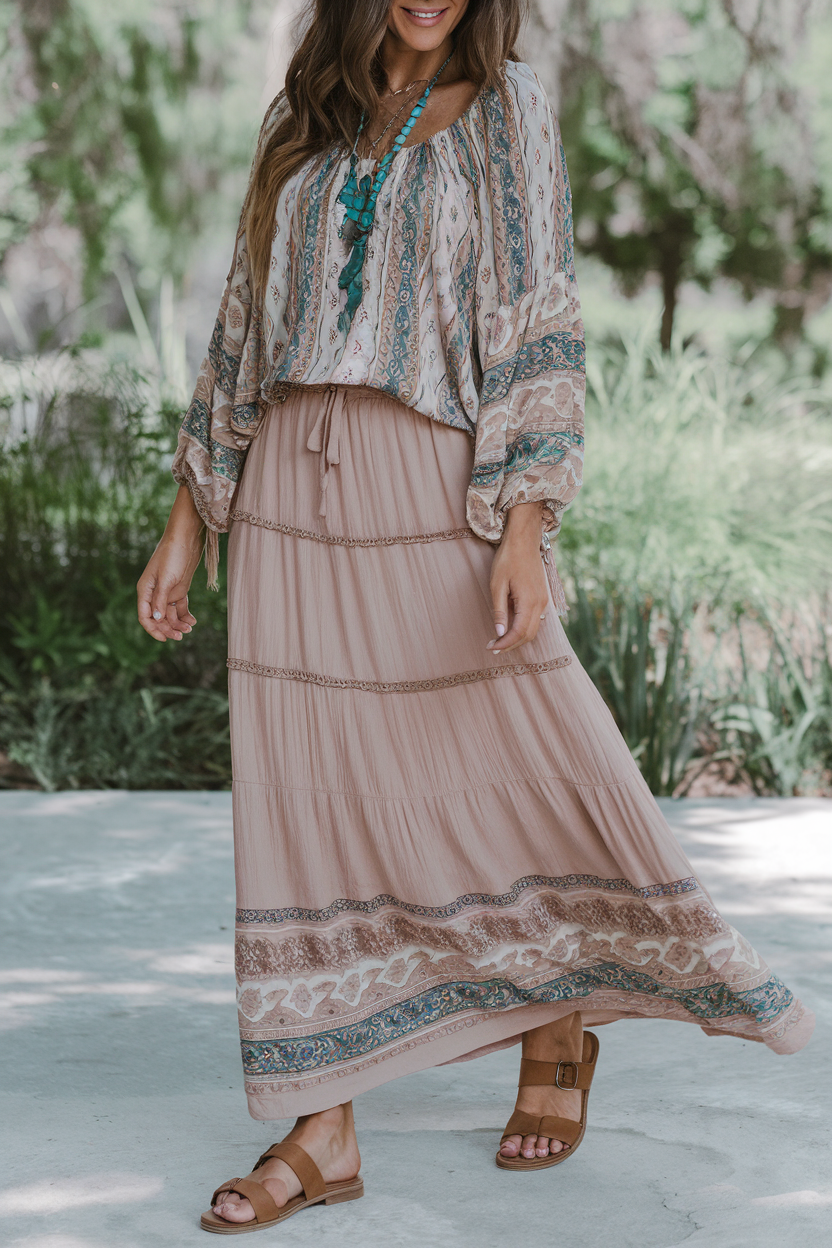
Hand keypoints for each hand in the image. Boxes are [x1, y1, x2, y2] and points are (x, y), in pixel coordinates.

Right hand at [137, 485, 203, 642]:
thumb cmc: (172, 555)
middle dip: (168, 629)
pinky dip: (185, 616)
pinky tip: (193, 621)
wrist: (186, 539)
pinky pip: (180, 608)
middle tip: (181, 637)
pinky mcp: (179, 589)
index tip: (164, 639)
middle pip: (158, 618)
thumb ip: (160, 600)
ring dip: (178, 623)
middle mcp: (154, 593)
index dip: (153, 630)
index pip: (145, 616)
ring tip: (190, 628)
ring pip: (170, 615)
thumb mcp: (166, 579)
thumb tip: (155, 619)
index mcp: (145, 590)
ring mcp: (167, 592)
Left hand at [487, 502, 548, 653]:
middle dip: (511, 644)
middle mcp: (540, 604)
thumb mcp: (497, 585)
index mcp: (529, 601)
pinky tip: (509, 625)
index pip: (519, 632)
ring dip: (517, 637)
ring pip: (533, 629)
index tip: (491, 647)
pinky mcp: (542, 597)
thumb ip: (500, 610)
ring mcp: (543, 600)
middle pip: (528, 635)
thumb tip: (499, 632)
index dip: (505, 643)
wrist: (524, 540)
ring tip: (499, 638)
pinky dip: (523, 628)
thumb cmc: (508, 560)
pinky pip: (535, 619)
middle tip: (493, 646)